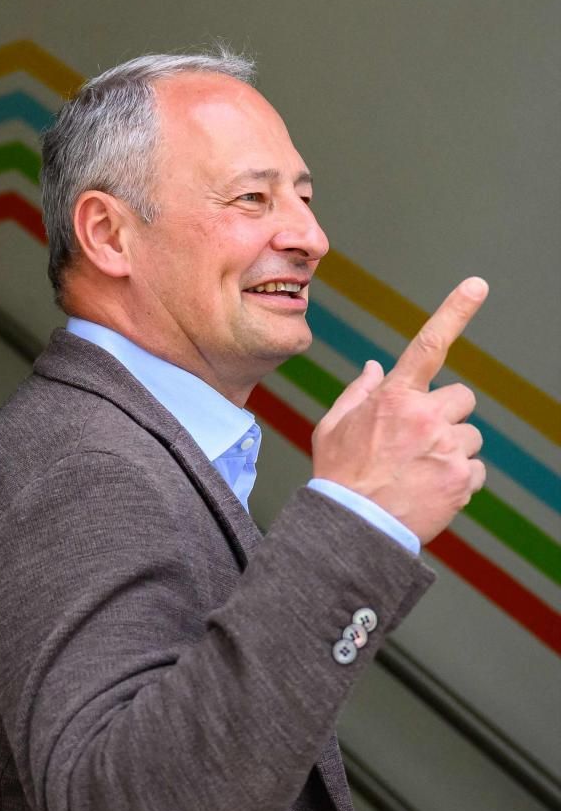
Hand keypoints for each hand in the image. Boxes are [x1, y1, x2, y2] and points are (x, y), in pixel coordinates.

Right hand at [312, 278, 487, 542]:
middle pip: (462, 399)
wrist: (354, 525)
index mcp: (393, 397)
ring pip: (471, 437)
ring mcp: (446, 446)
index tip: (477, 285)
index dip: (455, 312)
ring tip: (419, 472)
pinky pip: (475, 470)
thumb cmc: (339, 475)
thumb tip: (375, 366)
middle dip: (448, 415)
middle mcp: (424, 415)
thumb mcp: (333, 427)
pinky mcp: (461, 476)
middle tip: (421, 440)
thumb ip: (358, 393)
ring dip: (452, 450)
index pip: (428, 345)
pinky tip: (430, 490)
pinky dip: (458, 480)